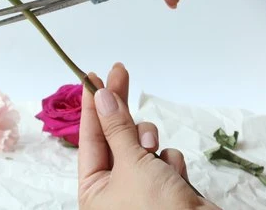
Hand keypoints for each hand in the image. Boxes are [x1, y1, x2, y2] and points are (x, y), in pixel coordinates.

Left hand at [78, 63, 218, 209]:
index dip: (92, 105)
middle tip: (119, 73)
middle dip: (122, 111)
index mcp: (93, 190)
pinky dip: (172, 164)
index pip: (88, 137)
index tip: (93, 77)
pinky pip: (165, 161)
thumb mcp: (131, 164)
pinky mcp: (167, 191)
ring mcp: (141, 190)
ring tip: (155, 154)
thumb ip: (117, 128)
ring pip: (143, 146)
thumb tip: (101, 96)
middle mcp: (114, 190)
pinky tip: (177, 177)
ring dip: (151, 144)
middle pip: (115, 136)